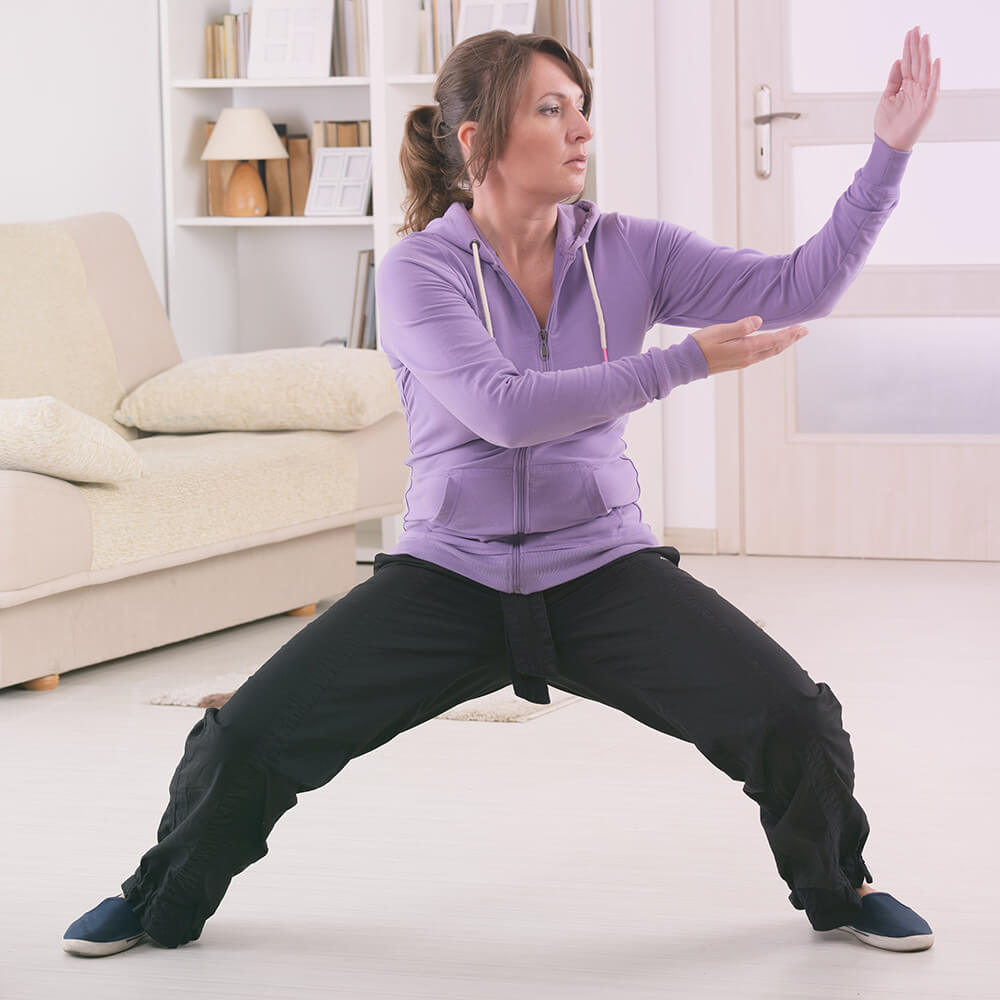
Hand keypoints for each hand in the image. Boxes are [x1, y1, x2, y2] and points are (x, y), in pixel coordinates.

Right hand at [691, 316, 806, 375]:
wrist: (687, 364)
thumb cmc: (700, 345)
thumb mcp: (720, 331)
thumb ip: (740, 326)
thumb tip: (759, 321)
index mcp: (746, 348)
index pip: (774, 339)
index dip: (790, 334)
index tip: (803, 328)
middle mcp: (748, 358)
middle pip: (775, 348)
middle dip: (790, 339)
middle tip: (804, 331)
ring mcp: (743, 362)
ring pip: (769, 353)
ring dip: (782, 344)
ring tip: (791, 337)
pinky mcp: (737, 363)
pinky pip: (760, 355)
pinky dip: (770, 348)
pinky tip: (770, 345)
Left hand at [874, 26, 940, 151]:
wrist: (888, 145)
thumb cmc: (887, 124)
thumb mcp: (887, 97)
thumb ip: (893, 80)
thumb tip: (898, 61)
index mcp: (907, 86)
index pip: (909, 63)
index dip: (909, 48)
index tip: (910, 32)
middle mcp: (917, 88)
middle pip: (918, 63)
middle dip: (917, 46)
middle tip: (917, 29)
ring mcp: (922, 96)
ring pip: (925, 71)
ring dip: (926, 55)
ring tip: (925, 39)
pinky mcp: (927, 106)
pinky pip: (933, 88)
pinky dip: (935, 75)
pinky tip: (936, 61)